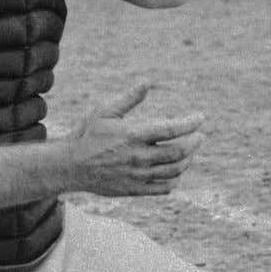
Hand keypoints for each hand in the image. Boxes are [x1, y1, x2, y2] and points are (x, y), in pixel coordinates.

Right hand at [60, 82, 203, 196]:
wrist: (70, 166)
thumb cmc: (87, 134)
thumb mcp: (105, 112)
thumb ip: (129, 99)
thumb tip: (146, 82)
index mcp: (133, 135)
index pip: (171, 129)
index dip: (190, 123)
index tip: (200, 118)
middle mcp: (138, 157)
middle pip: (178, 152)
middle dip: (194, 143)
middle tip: (199, 136)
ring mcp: (137, 175)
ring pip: (174, 171)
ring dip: (187, 160)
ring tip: (190, 152)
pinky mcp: (134, 189)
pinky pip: (163, 188)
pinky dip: (175, 180)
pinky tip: (176, 171)